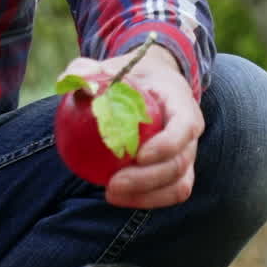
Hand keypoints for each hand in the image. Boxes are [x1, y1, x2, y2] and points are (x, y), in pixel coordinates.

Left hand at [100, 44, 203, 209]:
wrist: (150, 85)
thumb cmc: (128, 76)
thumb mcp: (109, 67)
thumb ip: (88, 70)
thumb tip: (76, 81)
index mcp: (181, 103)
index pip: (185, 127)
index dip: (167, 145)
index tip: (139, 155)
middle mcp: (190, 133)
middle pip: (180, 163)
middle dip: (149, 179)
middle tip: (113, 184)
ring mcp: (186, 155)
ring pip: (178, 185)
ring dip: (147, 196)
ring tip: (110, 194)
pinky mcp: (176, 173)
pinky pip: (167, 193)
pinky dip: (145, 200)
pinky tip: (114, 197)